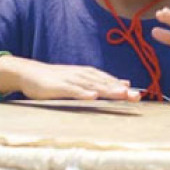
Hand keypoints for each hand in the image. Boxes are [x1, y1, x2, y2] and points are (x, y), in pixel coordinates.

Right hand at [13, 61, 140, 100]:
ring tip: (121, 95)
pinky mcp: (59, 86)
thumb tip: (125, 84)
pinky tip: (93, 97)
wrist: (30, 72)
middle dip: (121, 90)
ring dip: (107, 90)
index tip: (140, 96)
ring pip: (92, 85)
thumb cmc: (57, 79)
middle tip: (137, 97)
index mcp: (90, 75)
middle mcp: (83, 75)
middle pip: (105, 83)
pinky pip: (73, 90)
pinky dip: (84, 93)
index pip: (110, 82)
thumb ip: (102, 82)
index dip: (124, 89)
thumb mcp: (82, 79)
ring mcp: (71, 80)